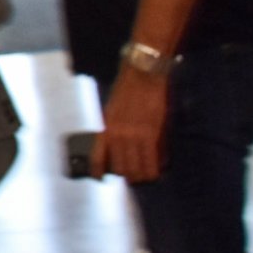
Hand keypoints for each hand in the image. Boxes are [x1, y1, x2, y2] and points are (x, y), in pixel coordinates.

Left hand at [93, 68, 168, 182]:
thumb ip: (115, 130)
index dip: (97, 171)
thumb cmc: (128, 90)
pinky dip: (154, 169)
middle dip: (127, 176)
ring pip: (136, 168)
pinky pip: (152, 161)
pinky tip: (156, 173)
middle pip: (120, 168)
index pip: (97, 157)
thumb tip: (121, 150)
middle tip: (134, 177)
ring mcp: (134, 135)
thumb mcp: (113, 110)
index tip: (100, 178)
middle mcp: (117, 135)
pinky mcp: (152, 133)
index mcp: (106, 128)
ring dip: (142, 176)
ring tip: (146, 177)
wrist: (143, 74)